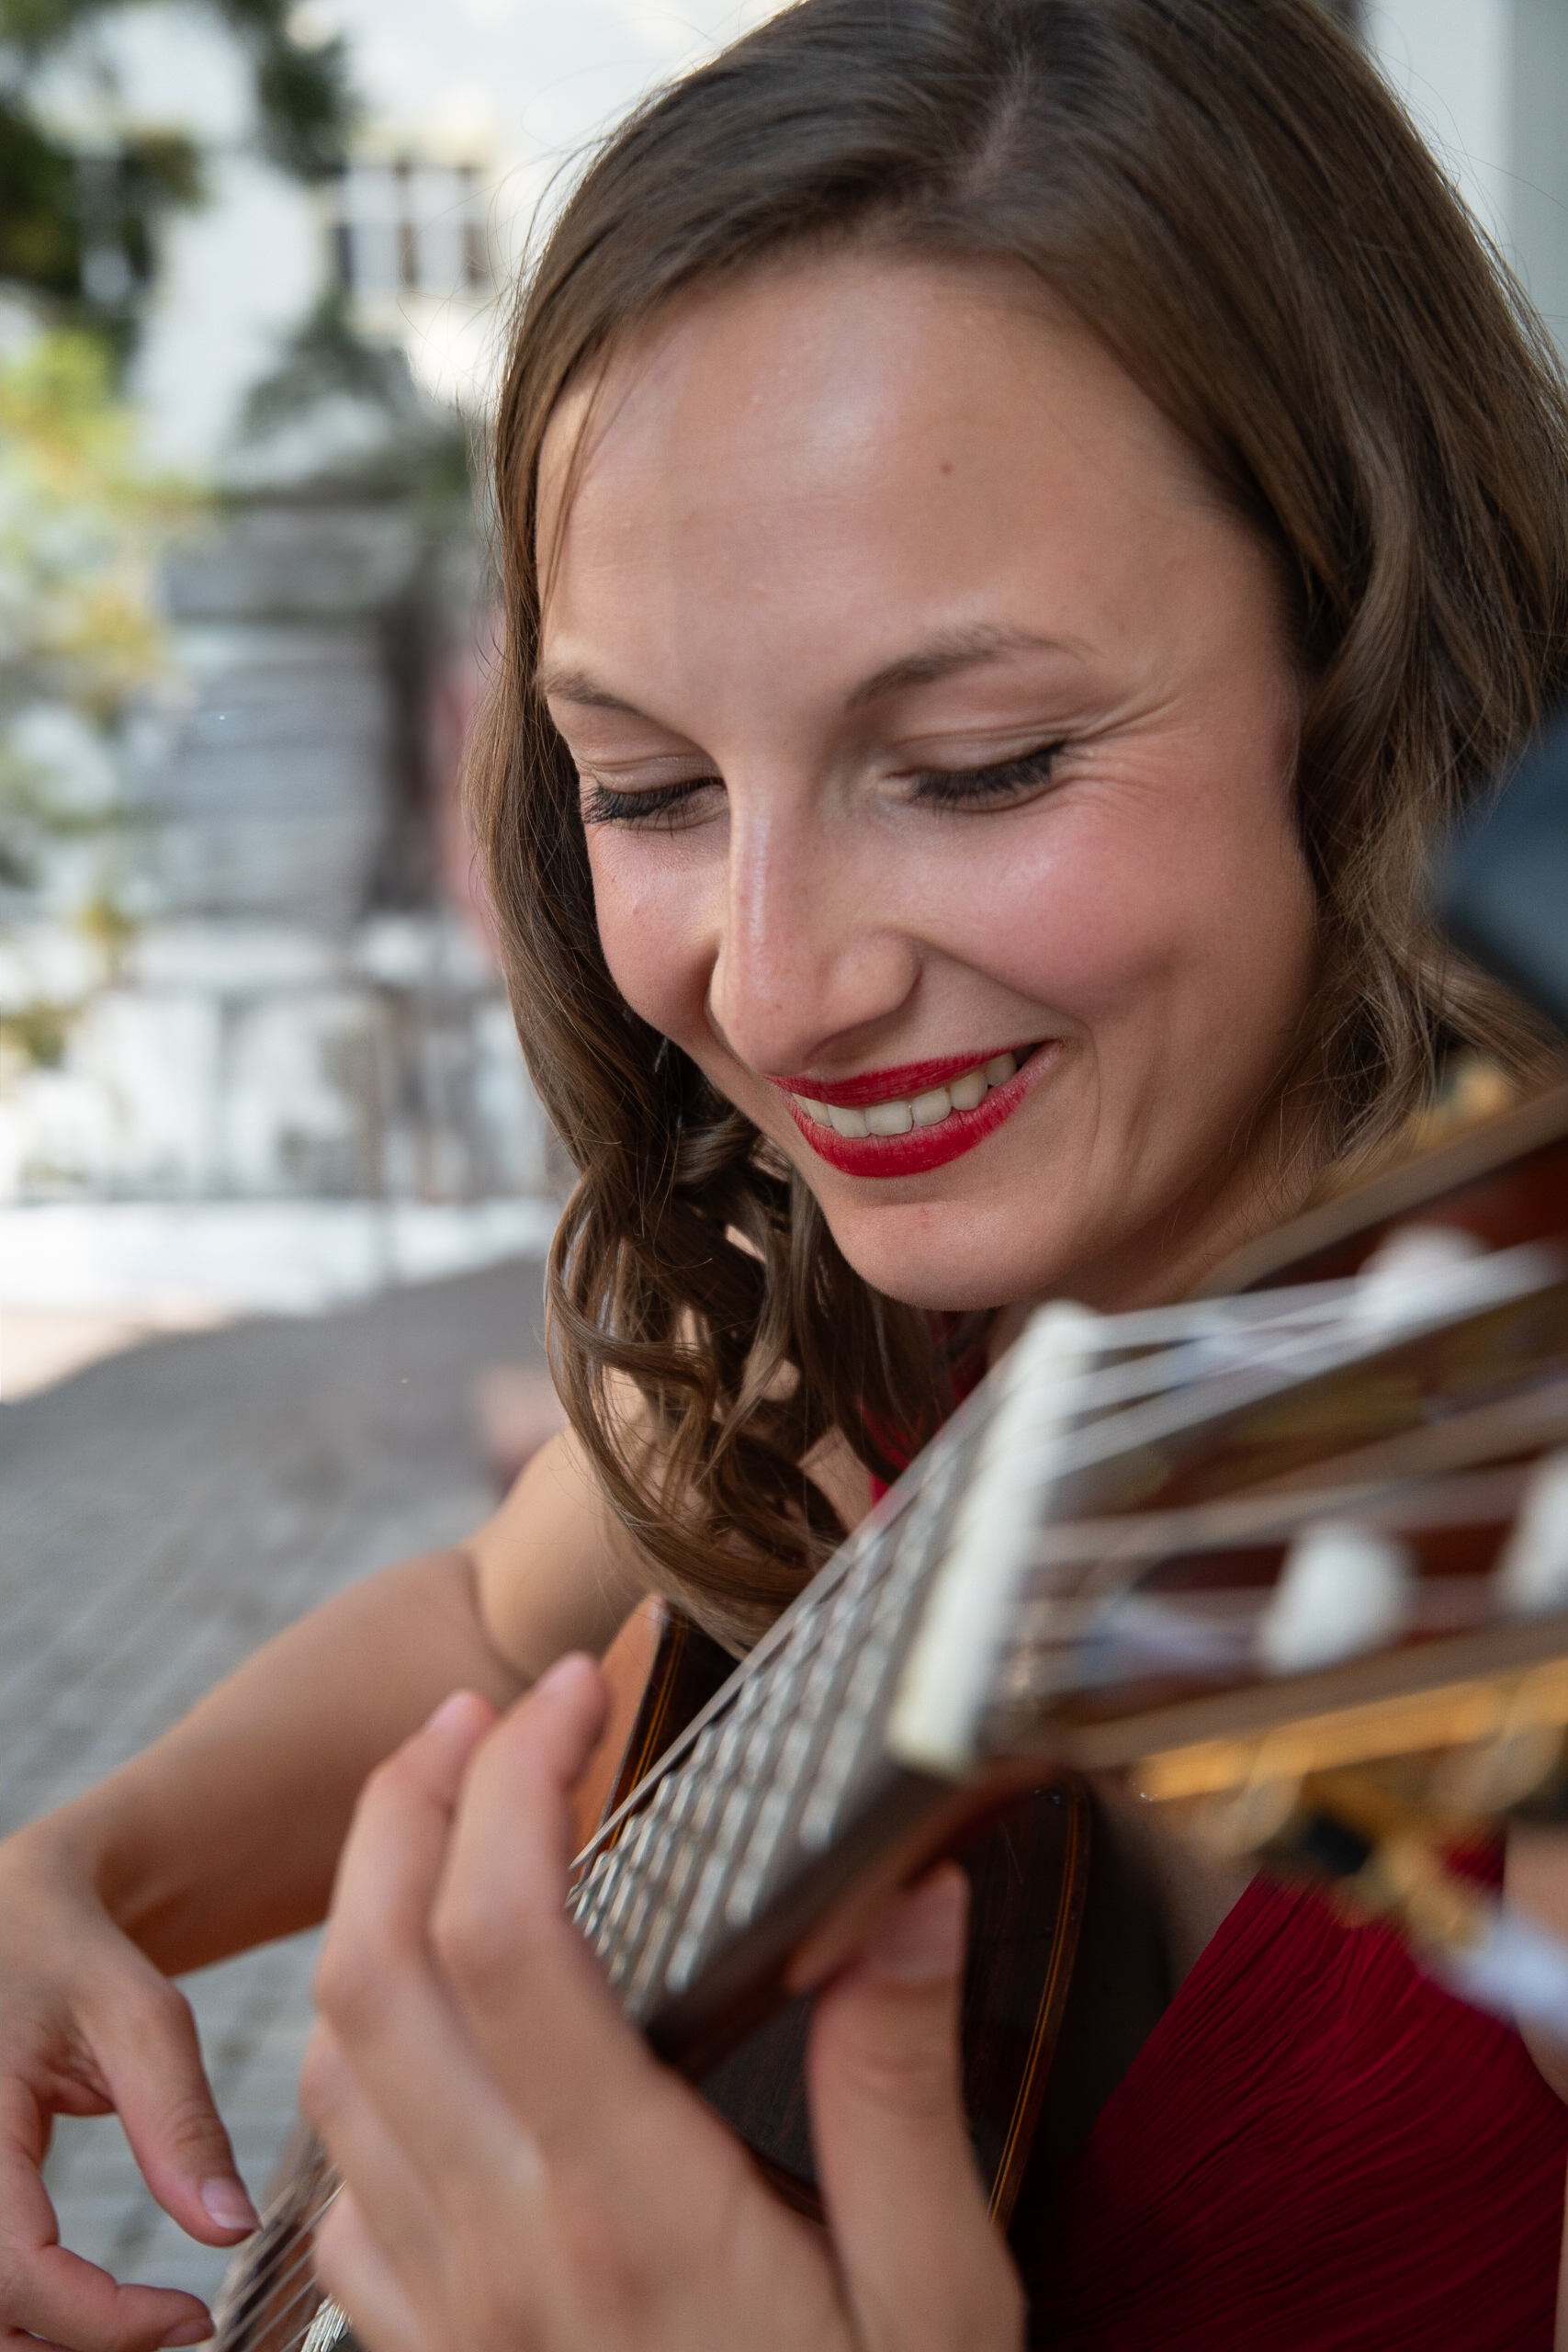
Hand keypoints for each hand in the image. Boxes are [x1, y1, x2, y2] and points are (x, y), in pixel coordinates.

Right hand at [0, 1835, 256, 2351]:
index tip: (193, 2319)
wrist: (16, 1916)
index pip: (17, 2271)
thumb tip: (231, 2231)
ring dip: (54, 2341)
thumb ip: (181, 2123)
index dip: (103, 2321)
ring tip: (148, 2324)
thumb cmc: (76, 1955)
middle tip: (175, 2331)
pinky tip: (99, 2308)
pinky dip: (35, 2315)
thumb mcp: (142, 2017)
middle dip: (79, 2345)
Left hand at [303, 1662, 1025, 2351]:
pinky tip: (426, 2017)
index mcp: (632, 2209)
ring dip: (364, 1911)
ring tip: (441, 1818)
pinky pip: (339, 2181)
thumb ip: (901, 2088)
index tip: (576, 1689)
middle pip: (376, 1973)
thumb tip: (906, 1889)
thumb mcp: (940, 2299)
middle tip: (472, 1710)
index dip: (520, 1780)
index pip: (512, 1937)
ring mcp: (448, 2312)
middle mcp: (505, 2249)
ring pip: (331, 2065)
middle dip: (401, 1806)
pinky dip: (354, 2053)